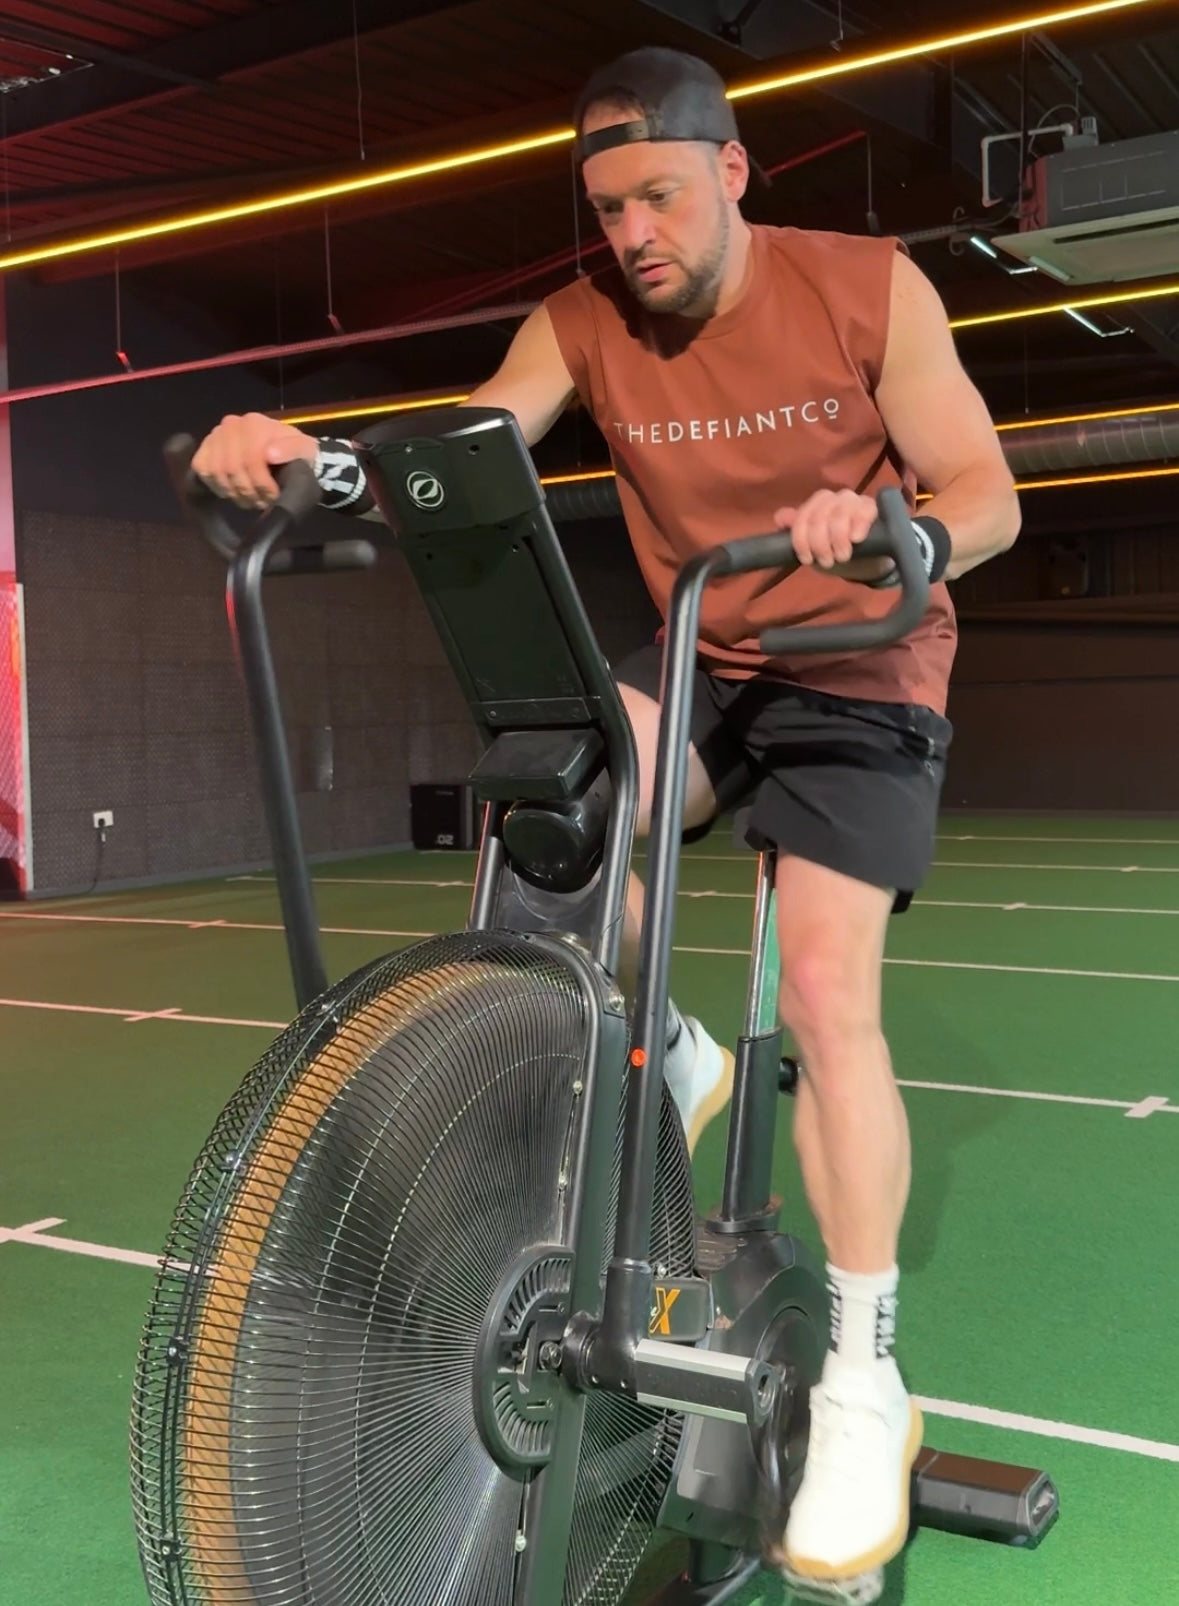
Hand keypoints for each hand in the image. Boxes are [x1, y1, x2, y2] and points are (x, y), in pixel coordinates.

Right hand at [190, 413, 317, 511]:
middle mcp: (232, 424)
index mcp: (255, 423)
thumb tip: (269, 454)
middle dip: (248, 491)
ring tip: (250, 500)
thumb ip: (292, 450)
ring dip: (234, 492)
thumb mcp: (304, 451)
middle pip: (232, 468)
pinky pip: (201, 468)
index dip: (262, 484)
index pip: (251, 459)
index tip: (273, 497)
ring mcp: (216, 435)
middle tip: (262, 502)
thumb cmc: (295, 454)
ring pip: (217, 471)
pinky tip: (230, 491)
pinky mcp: (206, 448)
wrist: (285, 452)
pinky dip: (215, 485)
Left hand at [772, 488, 893, 584]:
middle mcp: (832, 498)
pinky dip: (858, 526)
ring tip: (842, 557)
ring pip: (838, 515)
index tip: (807, 560)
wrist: (865, 556)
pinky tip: (856, 539)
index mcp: (815, 504)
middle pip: (818, 518)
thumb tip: (781, 518)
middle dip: (820, 544)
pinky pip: (863, 511)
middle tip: (827, 562)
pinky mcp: (870, 506)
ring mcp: (852, 500)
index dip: (801, 541)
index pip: (802, 518)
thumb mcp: (812, 545)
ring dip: (838, 540)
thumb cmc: (834, 548)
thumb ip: (796, 531)